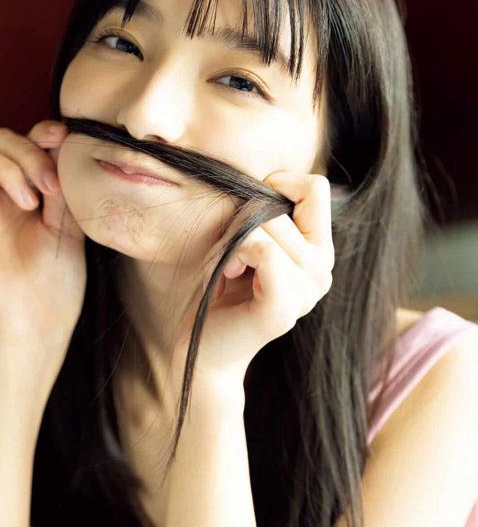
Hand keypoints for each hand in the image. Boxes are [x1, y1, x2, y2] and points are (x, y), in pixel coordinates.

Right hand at [0, 120, 85, 381]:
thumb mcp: (67, 219)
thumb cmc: (56, 277)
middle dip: (27, 153)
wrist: (39, 319)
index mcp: (23, 190)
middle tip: (50, 186)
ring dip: (7, 166)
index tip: (62, 138)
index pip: (23, 142)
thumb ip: (59, 180)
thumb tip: (58, 137)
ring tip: (30, 202)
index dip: (40, 133)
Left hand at [176, 173, 334, 388]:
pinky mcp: (282, 307)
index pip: (316, 187)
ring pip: (263, 225)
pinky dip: (230, 255)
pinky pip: (262, 250)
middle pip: (277, 204)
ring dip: (226, 243)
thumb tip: (269, 177)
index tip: (250, 215)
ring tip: (222, 271)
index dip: (278, 184)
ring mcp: (307, 291)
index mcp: (319, 251)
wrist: (204, 349)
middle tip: (226, 259)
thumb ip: (268, 210)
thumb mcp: (248, 238)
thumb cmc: (221, 289)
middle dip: (236, 224)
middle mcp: (322, 271)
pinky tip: (222, 278)